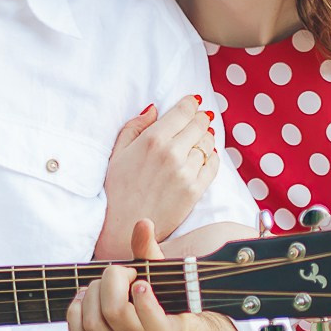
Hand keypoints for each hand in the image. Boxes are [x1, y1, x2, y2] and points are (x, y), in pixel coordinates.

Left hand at [68, 217, 238, 330]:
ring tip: (101, 284)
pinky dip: (75, 313)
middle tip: (121, 273)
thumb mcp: (167, 281)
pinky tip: (85, 298)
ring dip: (91, 294)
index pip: (151, 320)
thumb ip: (152, 253)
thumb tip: (143, 223)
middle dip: (111, 282)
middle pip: (114, 313)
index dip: (142, 297)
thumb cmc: (168, 306)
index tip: (140, 281)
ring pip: (93, 324)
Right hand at [96, 94, 218, 259]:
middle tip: (200, 118)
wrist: (124, 228)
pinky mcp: (195, 190)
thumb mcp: (118, 153)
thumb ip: (135, 127)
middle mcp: (172, 153)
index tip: (193, 103)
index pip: (183, 112)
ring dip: (206, 138)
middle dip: (200, 119)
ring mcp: (186, 172)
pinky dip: (213, 156)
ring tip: (201, 137)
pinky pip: (213, 165)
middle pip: (199, 125)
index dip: (190, 104)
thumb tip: (154, 109)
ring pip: (208, 144)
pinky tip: (206, 155)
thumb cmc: (116, 190)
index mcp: (152, 140)